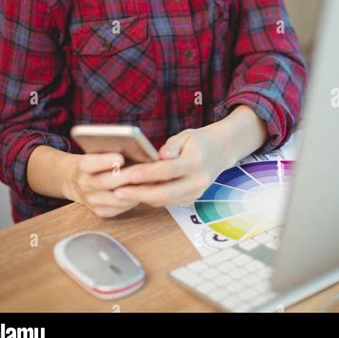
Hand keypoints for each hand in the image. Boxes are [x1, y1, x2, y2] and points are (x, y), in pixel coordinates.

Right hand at [66, 152, 140, 217]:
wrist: (77, 181)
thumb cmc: (96, 162)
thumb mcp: (97, 152)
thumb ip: (111, 151)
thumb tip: (133, 150)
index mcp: (82, 167)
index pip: (90, 164)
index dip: (104, 161)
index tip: (120, 158)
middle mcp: (85, 185)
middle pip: (106, 182)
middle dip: (127, 176)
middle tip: (145, 170)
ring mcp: (92, 201)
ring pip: (116, 198)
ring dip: (135, 190)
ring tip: (151, 180)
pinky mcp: (101, 212)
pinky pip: (121, 207)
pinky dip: (134, 199)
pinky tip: (145, 191)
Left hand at [111, 126, 227, 207]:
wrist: (221, 152)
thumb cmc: (200, 141)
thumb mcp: (186, 136)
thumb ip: (171, 146)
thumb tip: (157, 157)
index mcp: (196, 162)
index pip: (168, 171)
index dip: (147, 174)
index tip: (128, 174)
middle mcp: (198, 181)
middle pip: (165, 193)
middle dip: (139, 194)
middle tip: (117, 192)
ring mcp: (196, 193)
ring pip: (164, 201)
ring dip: (142, 199)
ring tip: (120, 193)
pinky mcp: (191, 200)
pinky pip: (167, 202)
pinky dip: (150, 199)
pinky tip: (135, 193)